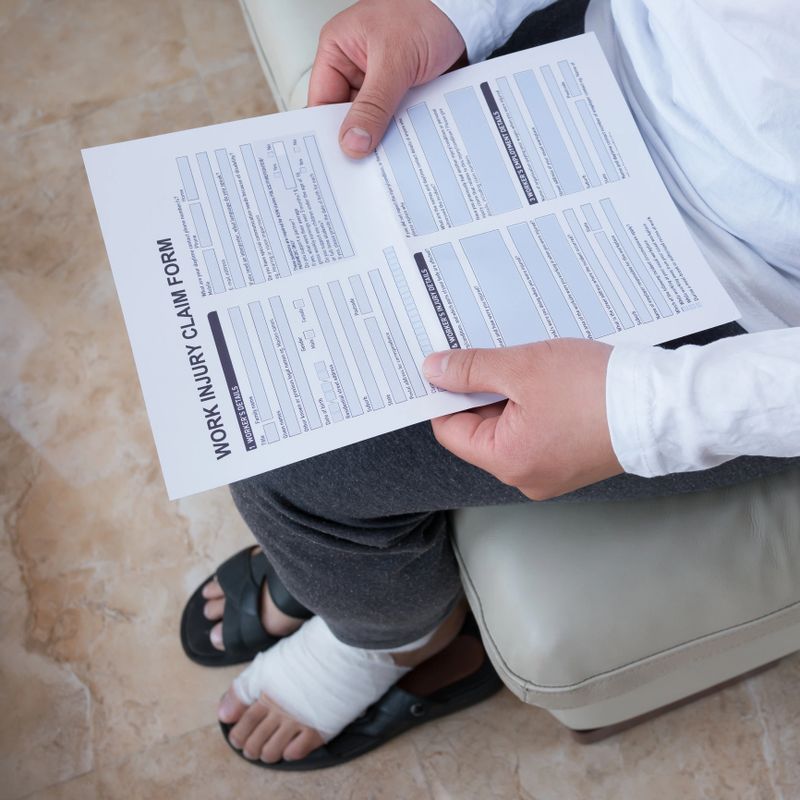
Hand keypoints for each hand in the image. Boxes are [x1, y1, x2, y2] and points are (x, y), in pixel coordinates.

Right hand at [308, 0, 465, 157]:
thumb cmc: (427, 12)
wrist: (465, 13)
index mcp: (338, 50)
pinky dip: (401, 133)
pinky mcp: (401, 94)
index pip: (322, 101)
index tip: (335, 159)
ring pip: (373, 124)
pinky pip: (395, 122)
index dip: (327, 131)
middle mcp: (356, 68)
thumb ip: (373, 105)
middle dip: (358, 139)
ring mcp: (380, 83)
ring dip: (382, 139)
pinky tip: (406, 144)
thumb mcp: (394, 60)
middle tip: (364, 164)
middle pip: (347, 117)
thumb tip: (353, 141)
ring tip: (388, 156)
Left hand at [423, 340, 622, 499]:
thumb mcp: (523, 368)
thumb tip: (434, 370)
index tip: (448, 366)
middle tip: (493, 357)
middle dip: (482, 391)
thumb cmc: (595, 390)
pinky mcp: (573, 460)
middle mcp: (526, 476)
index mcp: (507, 461)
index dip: (445, 395)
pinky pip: (537, 431)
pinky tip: (549, 380)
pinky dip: (535, 405)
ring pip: (511, 428)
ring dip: (511, 394)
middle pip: (481, 430)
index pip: (451, 430)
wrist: (664, 406)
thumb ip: (472, 369)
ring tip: (528, 366)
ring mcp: (551, 471)